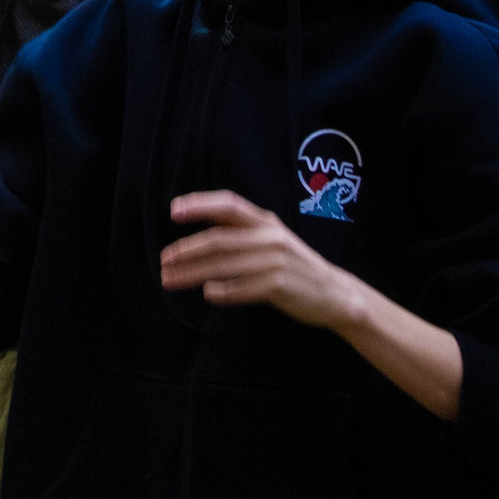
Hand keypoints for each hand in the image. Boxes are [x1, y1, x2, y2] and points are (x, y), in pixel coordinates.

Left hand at [158, 191, 362, 329]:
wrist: (334, 293)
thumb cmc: (294, 265)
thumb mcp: (272, 239)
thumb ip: (242, 233)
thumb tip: (197, 237)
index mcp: (266, 222)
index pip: (229, 205)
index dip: (200, 205)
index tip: (174, 211)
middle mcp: (270, 238)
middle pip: (219, 240)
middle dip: (186, 250)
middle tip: (164, 260)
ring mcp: (276, 261)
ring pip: (225, 266)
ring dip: (193, 274)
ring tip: (171, 279)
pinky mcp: (280, 285)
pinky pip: (244, 288)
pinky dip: (223, 291)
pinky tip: (207, 293)